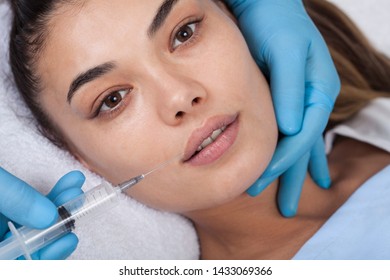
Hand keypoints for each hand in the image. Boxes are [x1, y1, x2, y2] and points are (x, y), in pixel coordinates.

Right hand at [0, 168, 84, 258]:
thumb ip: (12, 199)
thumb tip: (49, 217)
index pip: (14, 265)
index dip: (41, 258)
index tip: (67, 239)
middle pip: (28, 245)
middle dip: (57, 225)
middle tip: (77, 205)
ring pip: (34, 225)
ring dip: (59, 206)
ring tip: (75, 187)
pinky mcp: (5, 208)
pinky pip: (31, 208)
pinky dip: (51, 196)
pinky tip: (70, 181)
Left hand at [225, 0, 339, 215]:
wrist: (264, 3)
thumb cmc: (273, 22)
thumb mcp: (282, 51)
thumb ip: (289, 89)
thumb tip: (293, 128)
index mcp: (318, 90)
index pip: (301, 136)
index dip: (283, 160)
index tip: (261, 180)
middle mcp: (314, 99)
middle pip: (304, 147)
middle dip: (292, 176)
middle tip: (285, 207)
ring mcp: (303, 100)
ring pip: (300, 144)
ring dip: (296, 171)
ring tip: (294, 199)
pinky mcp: (288, 99)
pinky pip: (294, 133)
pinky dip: (296, 153)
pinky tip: (304, 170)